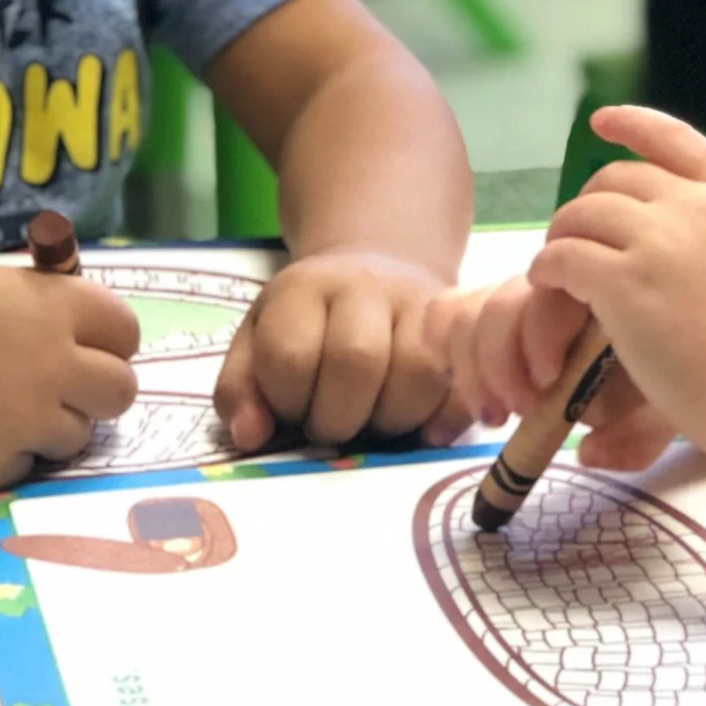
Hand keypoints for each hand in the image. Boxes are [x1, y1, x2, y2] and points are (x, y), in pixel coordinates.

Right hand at [0, 252, 140, 495]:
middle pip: (119, 392)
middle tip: (60, 389)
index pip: (125, 332)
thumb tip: (71, 333)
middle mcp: (50, 369)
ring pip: (73, 438)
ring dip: (46, 426)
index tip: (91, 348)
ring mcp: (21, 426)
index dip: (108, 341)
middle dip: (95, 391)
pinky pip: (17, 468)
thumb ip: (35, 309)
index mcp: (52, 310)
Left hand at [214, 247, 449, 450]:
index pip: (291, 355)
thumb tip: (251, 436)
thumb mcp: (257, 340)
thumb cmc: (309, 322)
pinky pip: (465, 382)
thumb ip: (240, 389)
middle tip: (332, 426)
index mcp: (303, 290)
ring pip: (418, 373)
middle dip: (338, 418)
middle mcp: (366, 287)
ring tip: (374, 423)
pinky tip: (426, 433)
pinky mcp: (461, 331)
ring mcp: (420, 305)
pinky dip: (447, 417)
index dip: (287, 401)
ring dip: (392, 420)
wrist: (376, 268)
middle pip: (357, 361)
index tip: (291, 410)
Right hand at [423, 275, 676, 469]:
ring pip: (467, 311)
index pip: (548, 294)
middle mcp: (554, 294)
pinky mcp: (487, 324)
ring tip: (494, 416)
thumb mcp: (666, 412)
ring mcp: (518, 304)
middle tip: (520, 412)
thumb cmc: (675, 388)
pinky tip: (473, 392)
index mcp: (598, 296)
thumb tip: (586, 451)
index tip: (547, 388)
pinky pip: (448, 316)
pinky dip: (447, 346)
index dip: (536, 339)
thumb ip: (635, 435)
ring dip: (472, 368)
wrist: (695, 375)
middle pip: (500, 302)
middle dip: (500, 362)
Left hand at [526, 106, 705, 442]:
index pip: (676, 140)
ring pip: (583, 214)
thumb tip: (688, 246)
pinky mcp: (624, 282)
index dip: (634, 123)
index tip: (601, 121)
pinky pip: (564, 257)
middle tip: (574, 237)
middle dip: (588, 204)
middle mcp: (692, 207)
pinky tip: (546, 284)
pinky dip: (547, 267)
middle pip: (615, 180)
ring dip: (561, 236)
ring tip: (553, 266)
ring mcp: (657, 242)